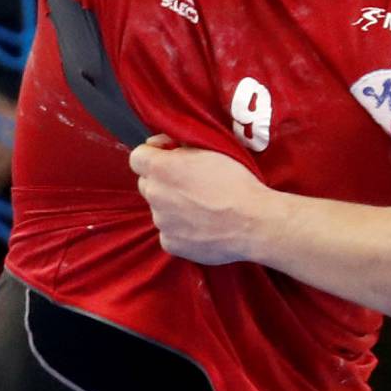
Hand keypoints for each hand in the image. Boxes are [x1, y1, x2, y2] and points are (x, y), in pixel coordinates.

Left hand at [131, 138, 273, 263]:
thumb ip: (182, 146)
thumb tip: (170, 147)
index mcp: (161, 168)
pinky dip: (181, 230)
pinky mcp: (171, 244)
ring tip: (202, 209)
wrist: (253, 223)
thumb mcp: (210, 149)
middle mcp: (155, 195)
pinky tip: (203, 227)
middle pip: (147, 184)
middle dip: (163, 181)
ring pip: (160, 210)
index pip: (137, 157)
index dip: (153, 154)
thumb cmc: (236, 182)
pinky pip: (170, 233)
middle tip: (190, 183)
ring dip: (173, 206)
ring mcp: (161, 222)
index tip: (170, 155)